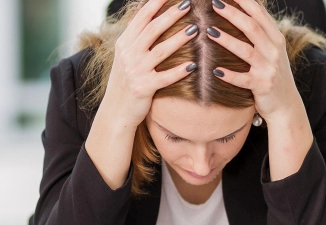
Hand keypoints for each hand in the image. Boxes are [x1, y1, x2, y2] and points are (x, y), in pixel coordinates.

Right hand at [103, 0, 197, 126]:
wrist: (115, 111)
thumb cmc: (125, 82)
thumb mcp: (125, 57)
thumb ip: (137, 38)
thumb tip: (151, 17)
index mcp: (124, 44)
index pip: (141, 18)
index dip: (155, 4)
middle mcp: (128, 55)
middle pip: (152, 30)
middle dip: (170, 15)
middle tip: (188, 4)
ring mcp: (136, 72)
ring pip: (159, 51)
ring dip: (178, 39)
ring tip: (195, 29)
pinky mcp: (144, 88)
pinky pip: (165, 77)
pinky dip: (179, 71)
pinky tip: (194, 65)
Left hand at [208, 0, 302, 123]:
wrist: (286, 104)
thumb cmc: (273, 74)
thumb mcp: (272, 50)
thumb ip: (261, 32)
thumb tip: (243, 11)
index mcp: (276, 39)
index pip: (260, 14)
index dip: (244, 1)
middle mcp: (274, 51)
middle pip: (252, 27)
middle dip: (232, 14)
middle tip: (214, 3)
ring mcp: (269, 69)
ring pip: (246, 51)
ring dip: (226, 40)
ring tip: (209, 31)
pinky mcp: (262, 86)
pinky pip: (243, 79)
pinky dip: (229, 75)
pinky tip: (215, 70)